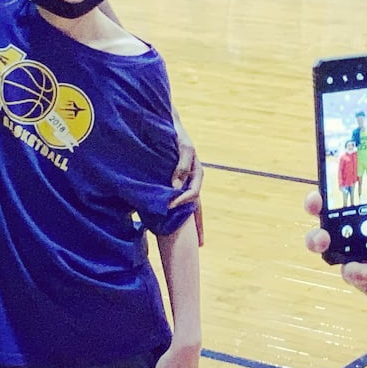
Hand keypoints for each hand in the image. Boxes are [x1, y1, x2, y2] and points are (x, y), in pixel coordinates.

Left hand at [169, 118, 203, 241]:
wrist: (168, 123)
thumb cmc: (177, 133)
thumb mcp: (182, 147)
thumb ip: (180, 166)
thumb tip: (175, 187)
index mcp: (197, 173)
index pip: (194, 195)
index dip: (183, 203)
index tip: (169, 207)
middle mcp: (193, 179)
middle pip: (197, 206)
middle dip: (198, 226)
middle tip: (198, 244)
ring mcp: (185, 181)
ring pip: (190, 205)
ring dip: (190, 220)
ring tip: (190, 238)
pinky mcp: (175, 179)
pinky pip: (179, 199)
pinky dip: (179, 211)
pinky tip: (174, 221)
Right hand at [303, 191, 366, 301]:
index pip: (353, 190)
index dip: (335, 184)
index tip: (325, 181)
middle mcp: (363, 226)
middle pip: (330, 212)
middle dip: (316, 207)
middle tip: (315, 207)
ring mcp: (359, 251)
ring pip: (327, 243)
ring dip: (318, 239)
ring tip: (323, 242)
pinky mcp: (360, 274)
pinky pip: (348, 272)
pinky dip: (354, 271)